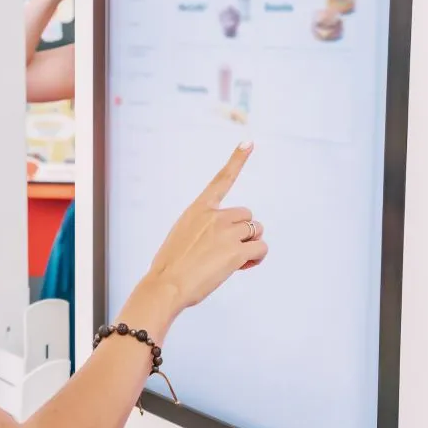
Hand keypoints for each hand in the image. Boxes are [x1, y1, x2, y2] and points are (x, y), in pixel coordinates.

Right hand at [145, 142, 265, 308]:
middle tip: (229, 252)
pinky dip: (256, 258)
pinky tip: (241, 267)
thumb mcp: (181, 237)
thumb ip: (203, 230)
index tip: (249, 142)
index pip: (221, 180)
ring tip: (233, 262)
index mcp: (198, 209)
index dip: (237, 160)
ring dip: (250, 245)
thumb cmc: (170, 267)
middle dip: (243, 232)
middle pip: (247, 215)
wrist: (166, 285)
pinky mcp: (236, 250)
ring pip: (256, 231)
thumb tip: (224, 242)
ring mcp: (226, 232)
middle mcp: (214, 215)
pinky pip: (261, 248)